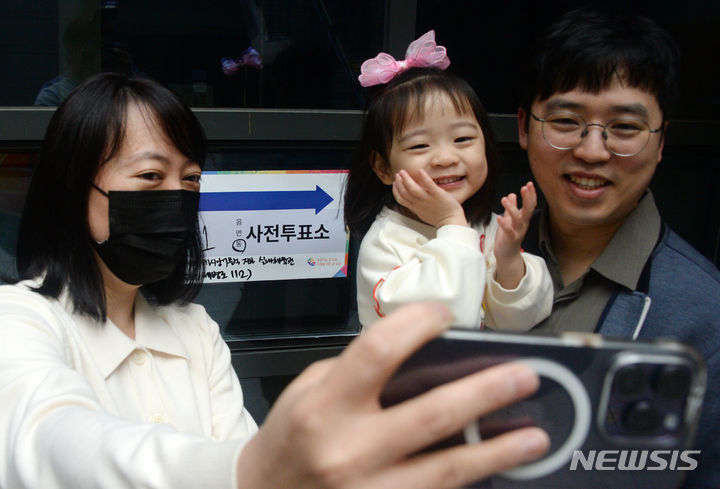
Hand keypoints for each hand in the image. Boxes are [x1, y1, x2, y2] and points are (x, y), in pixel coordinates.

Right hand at [236, 302, 548, 488]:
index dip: (418, 324)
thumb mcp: (307, 390)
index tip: (443, 315)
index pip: (379, 350)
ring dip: (497, 449)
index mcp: (324, 405)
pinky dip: (471, 480)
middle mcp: (347, 448)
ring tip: (535, 434)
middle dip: (485, 392)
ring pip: (447, 468)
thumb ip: (357, 371)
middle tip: (524, 375)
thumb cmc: (289, 439)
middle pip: (431, 414)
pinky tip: (496, 468)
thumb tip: (418, 353)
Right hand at [392, 169, 467, 227]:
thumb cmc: (439, 217)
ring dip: (406, 179)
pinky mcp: (437, 195)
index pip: (400, 199)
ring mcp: (428, 199)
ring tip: (403, 172)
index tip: (395, 183)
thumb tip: (411, 199)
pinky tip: (420, 171)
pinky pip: (429, 185)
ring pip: (413, 189)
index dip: (396, 190)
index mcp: (415, 208)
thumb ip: (416, 205)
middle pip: (404, 193)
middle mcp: (419, 203)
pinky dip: (424, 178)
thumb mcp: (423, 213)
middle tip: (398, 174)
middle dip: (399, 182)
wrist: (451, 221)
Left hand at [494, 182, 536, 288]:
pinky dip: (504, 223)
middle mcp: (523, 224)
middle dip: (528, 198)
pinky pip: (508, 231)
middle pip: (528, 210)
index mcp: (523, 218)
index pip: (530, 204)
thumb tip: (512, 194)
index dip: (530, 194)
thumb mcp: (509, 219)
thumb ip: (511, 208)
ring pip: (518, 219)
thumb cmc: (508, 236)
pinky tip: (499, 217)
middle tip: (525, 187)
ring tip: (504, 199)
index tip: (529, 184)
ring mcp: (518, 232)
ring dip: (512, 208)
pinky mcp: (510, 239)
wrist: (507, 254)